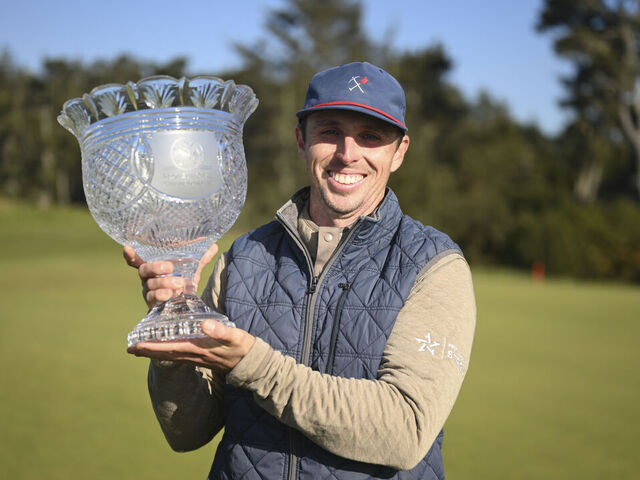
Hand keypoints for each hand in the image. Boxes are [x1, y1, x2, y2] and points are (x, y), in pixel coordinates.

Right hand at [123, 243, 218, 308]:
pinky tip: (171, 295)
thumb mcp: (192, 271)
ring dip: (163, 283)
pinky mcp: (153, 305)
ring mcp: (148, 292)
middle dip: (156, 267)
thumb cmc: (183, 283)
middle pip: (144, 270)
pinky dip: (161, 296)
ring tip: (178, 284)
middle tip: (170, 267)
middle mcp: (148, 279)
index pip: (136, 260)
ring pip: (150, 285)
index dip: (130, 255)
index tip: (128, 247)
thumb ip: (201, 259)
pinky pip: (152, 299)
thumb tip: (213, 245)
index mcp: (153, 268)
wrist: (184, 306)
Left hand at [127, 318, 255, 372]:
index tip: (135, 346)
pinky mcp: (200, 357)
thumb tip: (204, 324)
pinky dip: (167, 350)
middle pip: (165, 354)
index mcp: (198, 349)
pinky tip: (164, 347)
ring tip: (141, 348)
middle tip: (130, 348)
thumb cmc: (242, 348)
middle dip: (147, 351)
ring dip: (155, 352)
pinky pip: (178, 354)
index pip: (169, 348)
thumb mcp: (234, 336)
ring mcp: (196, 357)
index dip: (151, 347)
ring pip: (170, 355)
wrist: (251, 363)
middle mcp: (194, 355)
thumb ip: (220, 330)